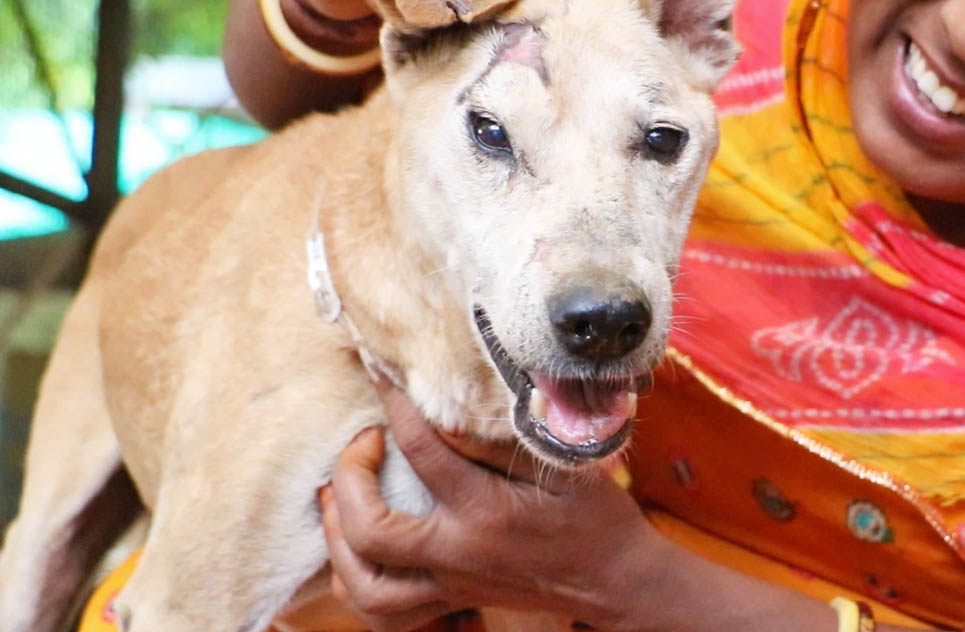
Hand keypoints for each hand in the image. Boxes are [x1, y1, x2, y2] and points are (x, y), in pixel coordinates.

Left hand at [320, 379, 659, 631]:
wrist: (616, 582)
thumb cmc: (597, 517)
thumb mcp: (567, 465)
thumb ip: (509, 437)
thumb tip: (458, 399)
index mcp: (487, 511)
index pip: (423, 450)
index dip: (395, 403)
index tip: (379, 368)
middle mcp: (458, 553)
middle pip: (370, 529)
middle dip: (349, 477)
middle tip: (364, 440)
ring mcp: (450, 584)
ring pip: (364, 585)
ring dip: (338, 537)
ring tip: (339, 495)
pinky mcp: (451, 600)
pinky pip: (384, 613)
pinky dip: (355, 581)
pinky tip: (354, 546)